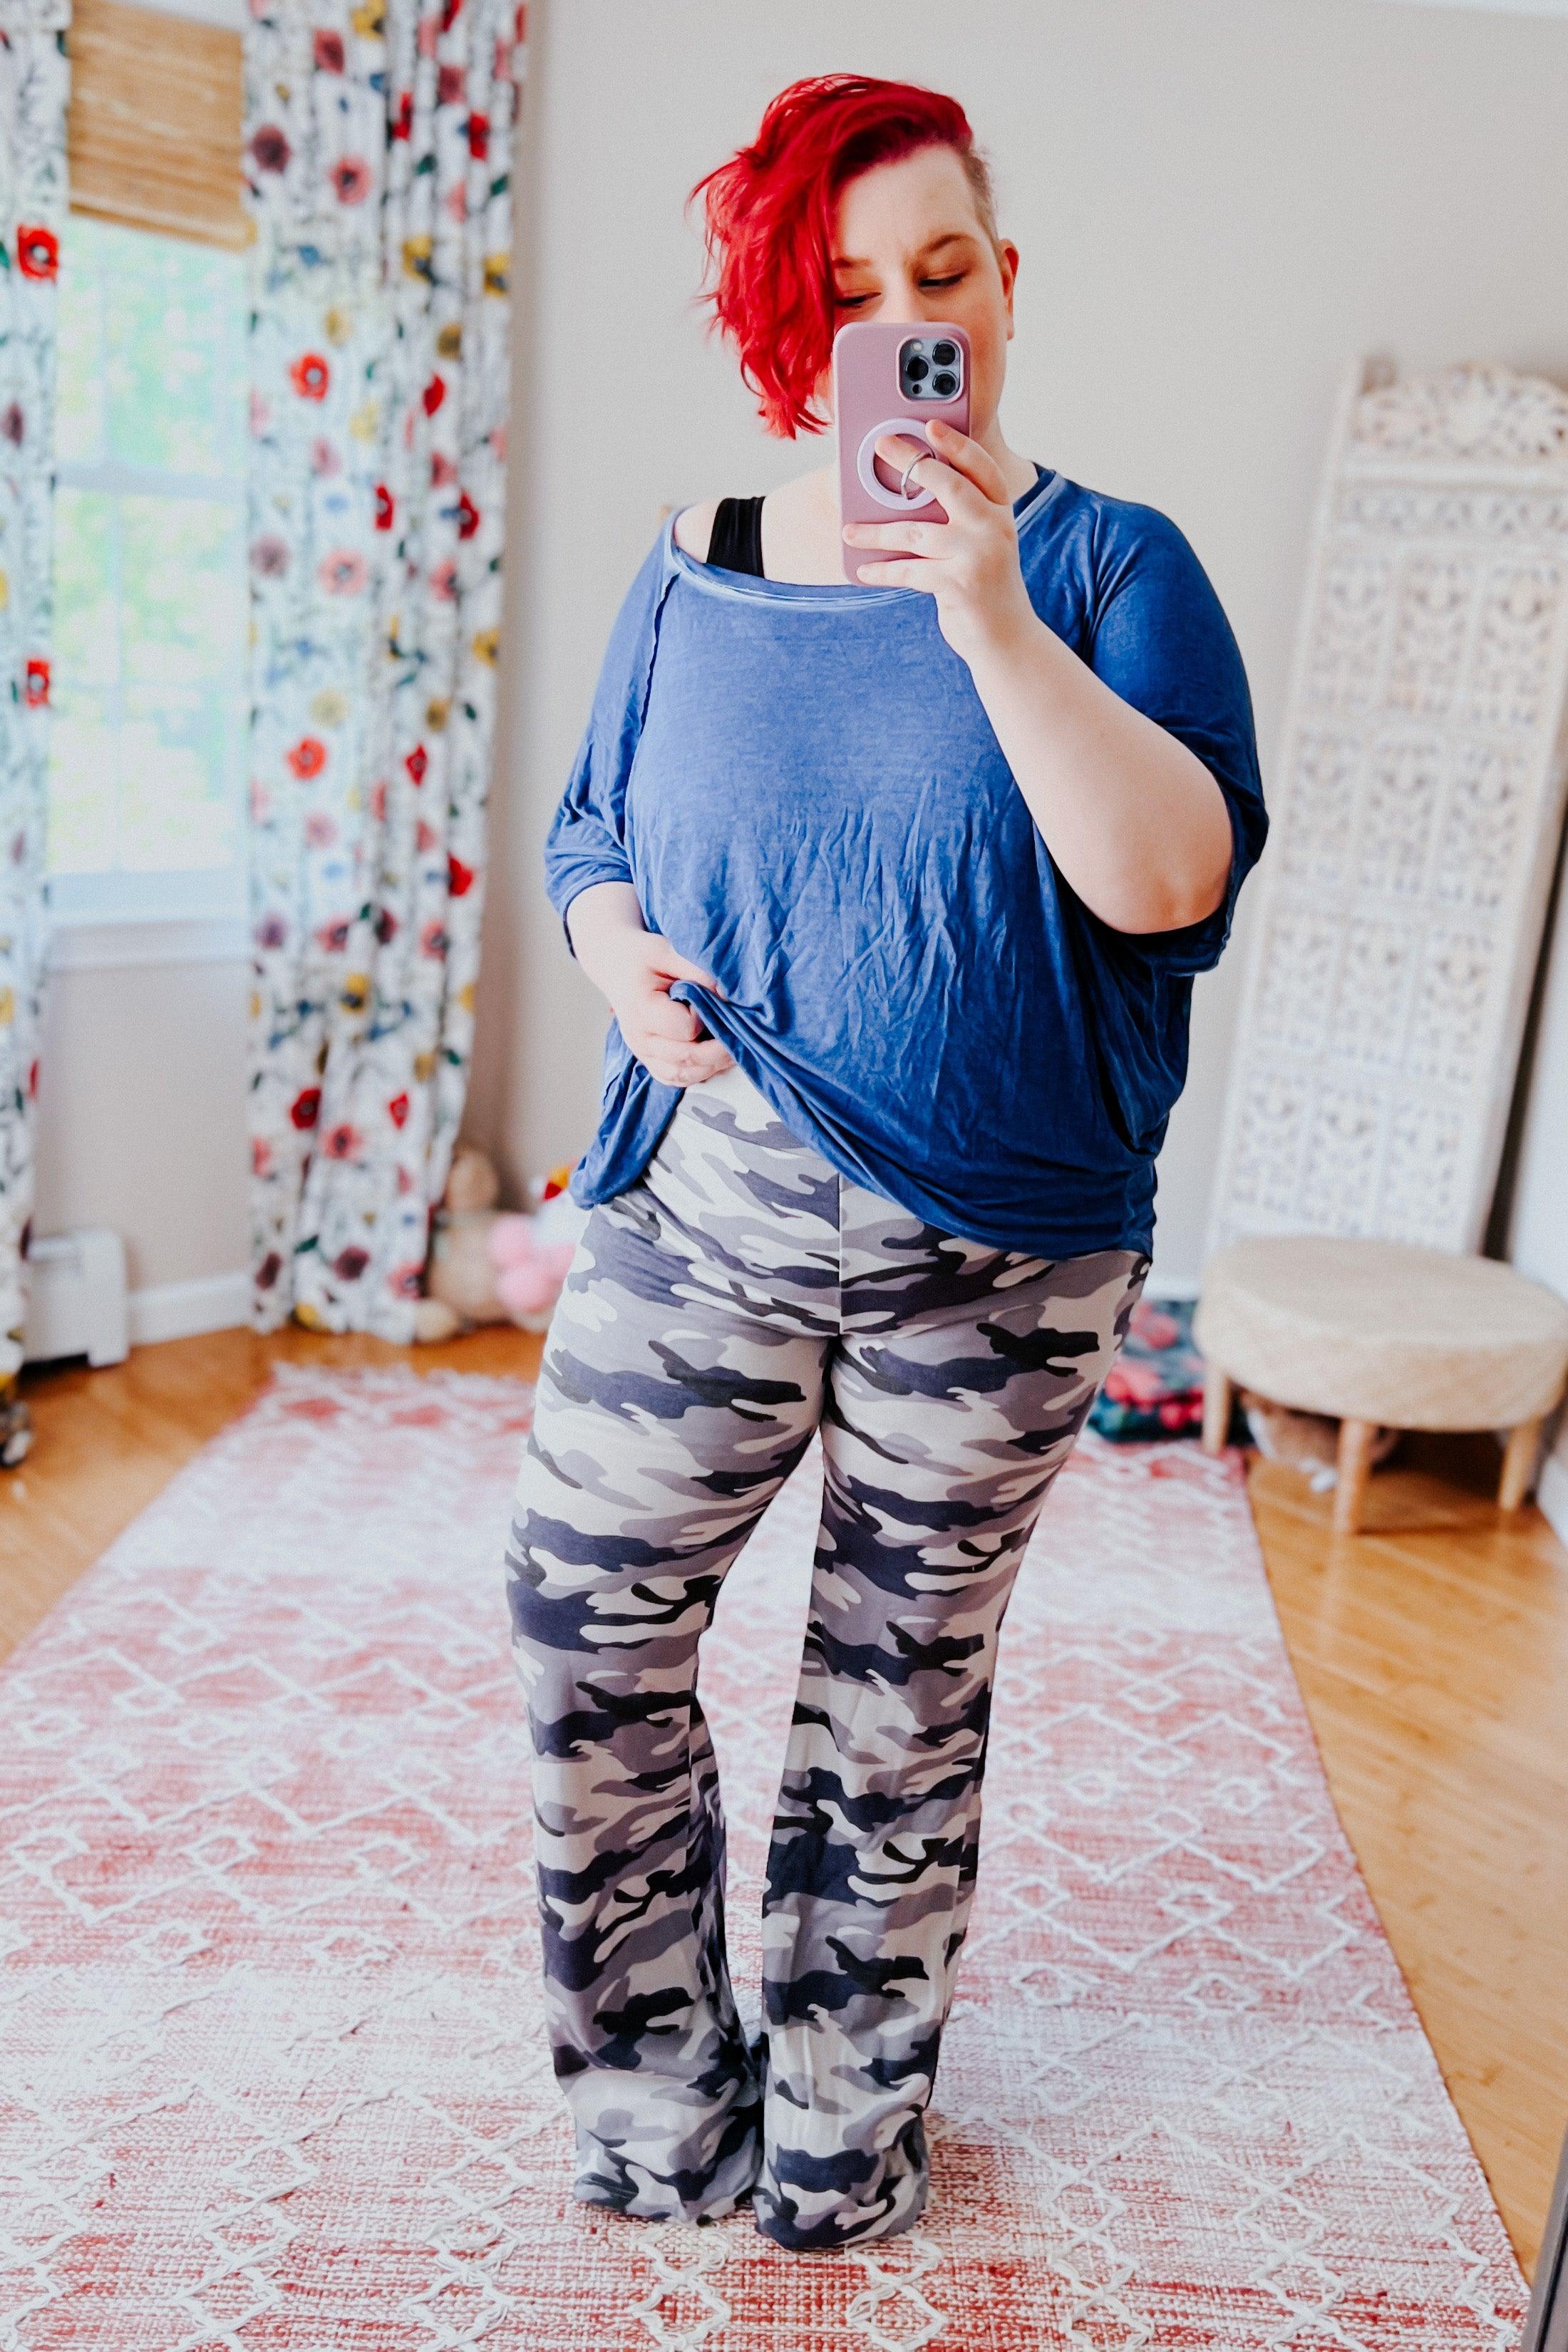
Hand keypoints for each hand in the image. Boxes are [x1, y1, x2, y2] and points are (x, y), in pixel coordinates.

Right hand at [595, 925, 735, 1088]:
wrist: (615, 965)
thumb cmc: (641, 957)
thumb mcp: (668, 951)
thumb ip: (698, 972)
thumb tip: (728, 995)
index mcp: (641, 1010)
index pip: (685, 1028)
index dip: (706, 1018)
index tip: (713, 1001)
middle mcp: (639, 1038)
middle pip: (687, 1058)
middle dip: (720, 1050)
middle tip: (742, 1034)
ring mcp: (643, 1053)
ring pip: (683, 1075)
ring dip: (712, 1066)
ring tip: (732, 1048)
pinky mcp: (649, 1059)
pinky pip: (676, 1078)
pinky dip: (698, 1073)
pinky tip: (713, 1060)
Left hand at [841, 417, 1037, 664]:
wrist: (1007, 641)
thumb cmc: (985, 590)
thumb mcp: (981, 549)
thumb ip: (958, 522)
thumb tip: (903, 499)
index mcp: (1000, 514)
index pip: (981, 469)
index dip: (957, 445)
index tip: (931, 425)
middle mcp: (993, 529)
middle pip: (949, 485)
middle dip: (912, 462)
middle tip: (882, 445)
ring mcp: (978, 555)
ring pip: (916, 532)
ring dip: (876, 532)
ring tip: (849, 531)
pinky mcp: (960, 584)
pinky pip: (909, 570)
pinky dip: (883, 571)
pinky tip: (864, 570)